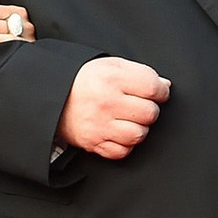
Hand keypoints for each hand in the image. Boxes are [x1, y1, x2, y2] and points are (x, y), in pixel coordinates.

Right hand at [55, 57, 170, 160]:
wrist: (52, 97)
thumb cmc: (84, 81)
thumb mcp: (110, 66)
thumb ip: (140, 73)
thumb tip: (165, 86)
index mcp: (111, 78)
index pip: (154, 88)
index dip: (160, 91)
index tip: (155, 93)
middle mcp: (105, 102)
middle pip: (150, 113)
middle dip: (147, 110)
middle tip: (136, 106)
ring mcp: (99, 124)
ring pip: (138, 134)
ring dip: (137, 128)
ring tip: (127, 120)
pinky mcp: (93, 142)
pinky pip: (122, 151)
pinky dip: (123, 144)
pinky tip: (117, 132)